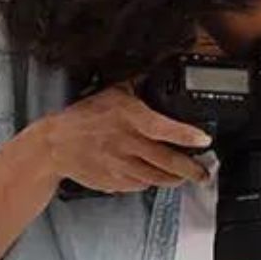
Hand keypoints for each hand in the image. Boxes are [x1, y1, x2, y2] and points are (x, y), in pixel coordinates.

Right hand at [33, 83, 212, 191]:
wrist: (55, 146)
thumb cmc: (83, 118)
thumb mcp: (111, 94)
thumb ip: (136, 87)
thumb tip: (155, 73)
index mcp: (130, 119)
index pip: (164, 128)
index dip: (186, 135)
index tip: (204, 140)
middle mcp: (128, 144)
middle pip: (168, 161)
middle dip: (192, 170)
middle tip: (204, 173)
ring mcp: (122, 166)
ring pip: (158, 178)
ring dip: (175, 180)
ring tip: (185, 177)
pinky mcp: (115, 182)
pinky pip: (141, 186)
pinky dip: (151, 183)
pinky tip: (156, 178)